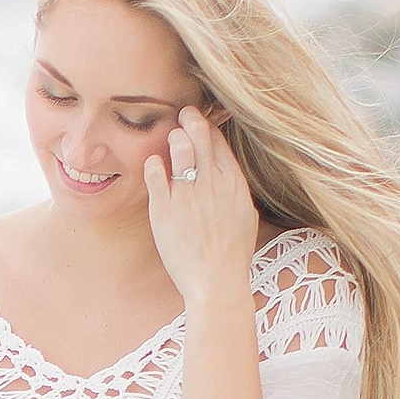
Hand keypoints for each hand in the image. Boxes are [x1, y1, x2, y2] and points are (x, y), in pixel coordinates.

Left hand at [144, 104, 258, 303]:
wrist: (215, 282)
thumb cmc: (232, 253)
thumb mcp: (245, 214)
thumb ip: (234, 188)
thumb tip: (226, 171)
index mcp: (233, 183)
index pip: (218, 141)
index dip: (207, 127)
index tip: (199, 122)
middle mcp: (211, 184)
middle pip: (200, 136)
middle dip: (190, 120)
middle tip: (182, 115)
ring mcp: (187, 195)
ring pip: (178, 149)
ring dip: (173, 138)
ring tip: (170, 139)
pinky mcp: (164, 210)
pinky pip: (155, 174)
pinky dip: (154, 164)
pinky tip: (154, 164)